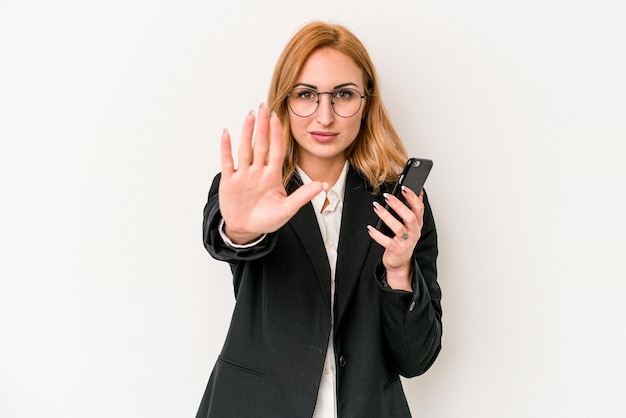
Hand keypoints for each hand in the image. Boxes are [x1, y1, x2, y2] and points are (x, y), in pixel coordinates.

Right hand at [218, 103, 324, 243]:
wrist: (247, 230)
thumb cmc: (267, 219)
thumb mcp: (287, 209)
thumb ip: (303, 196)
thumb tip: (323, 185)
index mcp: (272, 176)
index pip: (276, 151)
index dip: (277, 135)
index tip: (278, 118)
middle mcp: (258, 171)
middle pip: (261, 145)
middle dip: (262, 126)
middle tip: (263, 106)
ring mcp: (243, 175)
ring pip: (245, 150)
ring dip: (247, 132)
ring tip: (249, 115)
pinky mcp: (229, 182)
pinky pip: (227, 162)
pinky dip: (226, 148)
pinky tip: (226, 133)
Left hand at [367, 187, 424, 290]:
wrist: (400, 262)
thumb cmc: (403, 240)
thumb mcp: (411, 225)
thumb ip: (413, 210)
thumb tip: (417, 192)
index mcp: (418, 224)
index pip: (419, 208)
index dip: (413, 197)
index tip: (404, 188)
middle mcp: (414, 232)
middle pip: (410, 217)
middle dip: (398, 205)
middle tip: (387, 196)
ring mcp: (406, 242)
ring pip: (398, 227)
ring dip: (386, 216)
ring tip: (376, 207)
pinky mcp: (396, 250)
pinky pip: (386, 241)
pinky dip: (377, 235)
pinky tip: (370, 228)